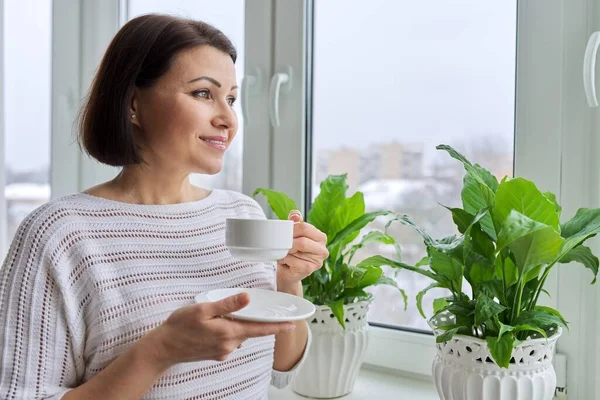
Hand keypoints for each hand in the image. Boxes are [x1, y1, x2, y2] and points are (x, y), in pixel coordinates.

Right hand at [143, 293, 295, 367]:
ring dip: (238, 325)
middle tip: (256, 310)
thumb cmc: (180, 326)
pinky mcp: (216, 354)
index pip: (259, 329)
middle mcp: (229, 345)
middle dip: (254, 321)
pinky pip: (229, 340)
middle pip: (250, 331)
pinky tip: (215, 325)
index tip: (291, 324)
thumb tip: (247, 298)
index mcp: (228, 332)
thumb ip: (228, 304)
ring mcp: (222, 352)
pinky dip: (228, 331)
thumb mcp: (203, 309)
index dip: (276, 326)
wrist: (163, 348)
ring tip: (224, 315)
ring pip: (239, 335)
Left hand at [277, 210, 327, 294]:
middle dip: (288, 241)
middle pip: (302, 240)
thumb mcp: (293, 234)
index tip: (284, 232)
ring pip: (296, 249)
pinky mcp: (309, 269)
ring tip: (285, 253)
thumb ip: (295, 222)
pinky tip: (286, 261)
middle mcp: (323, 249)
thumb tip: (295, 215)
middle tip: (282, 244)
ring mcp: (318, 261)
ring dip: (286, 251)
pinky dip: (285, 259)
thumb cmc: (292, 251)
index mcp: (321, 237)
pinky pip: (293, 260)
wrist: (287, 271)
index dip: (292, 229)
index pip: (305, 227)